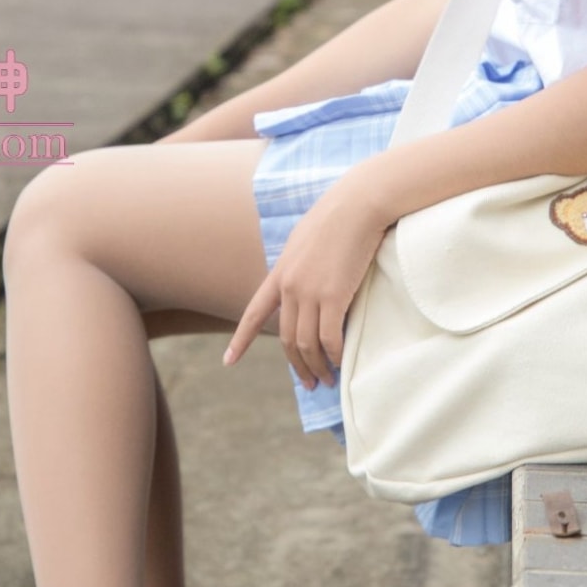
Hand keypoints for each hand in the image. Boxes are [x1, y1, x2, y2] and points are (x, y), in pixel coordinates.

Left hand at [224, 169, 390, 390]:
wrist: (358, 204)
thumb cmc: (339, 215)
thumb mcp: (306, 239)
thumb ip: (300, 264)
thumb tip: (302, 283)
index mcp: (280, 273)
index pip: (254, 313)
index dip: (241, 340)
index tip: (228, 361)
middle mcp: (290, 286)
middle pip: (286, 338)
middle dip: (296, 365)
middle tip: (309, 383)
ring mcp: (310, 292)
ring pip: (306, 343)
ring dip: (315, 366)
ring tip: (326, 380)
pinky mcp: (335, 296)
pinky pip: (329, 338)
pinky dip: (334, 355)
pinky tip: (340, 363)